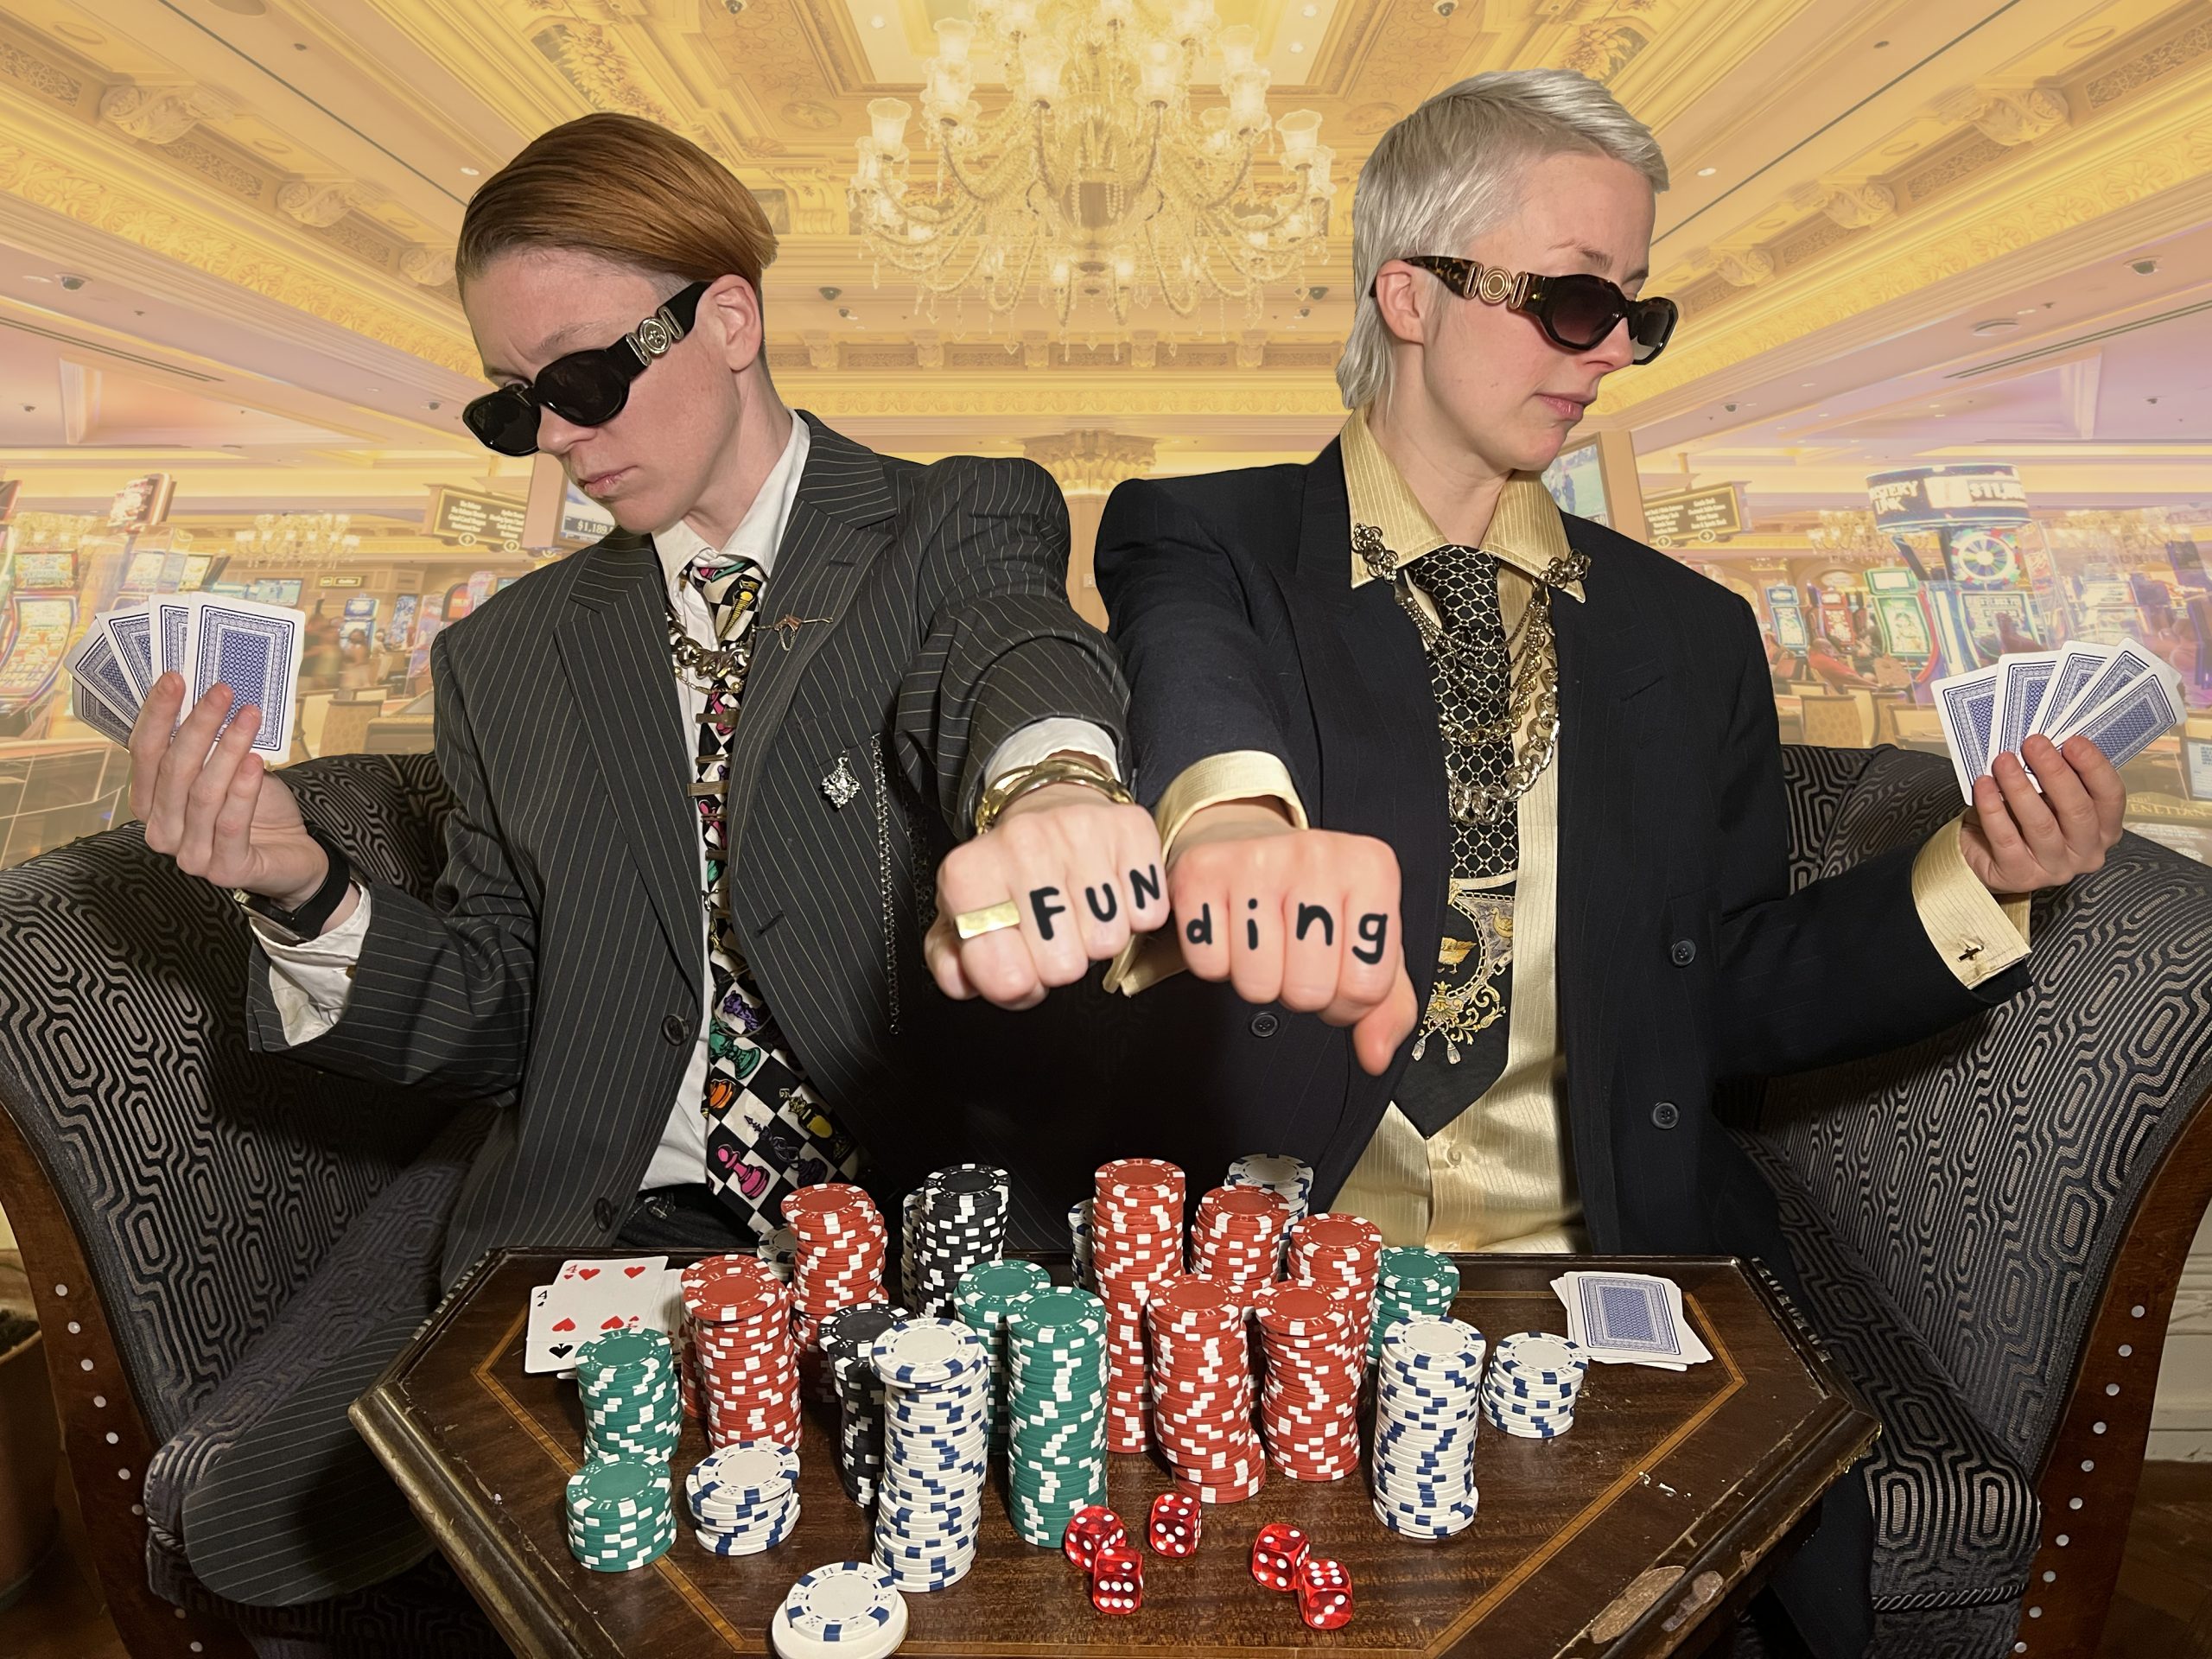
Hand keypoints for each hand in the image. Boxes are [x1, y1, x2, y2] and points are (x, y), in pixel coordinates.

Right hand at [129, 672, 329, 909]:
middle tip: (222, 690)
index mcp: (150, 803)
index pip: (144, 753)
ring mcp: (190, 856)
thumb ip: (205, 744)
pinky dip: (243, 790)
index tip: (175, 678)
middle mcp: (161, 831)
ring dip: (229, 748)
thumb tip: (205, 691)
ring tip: (250, 716)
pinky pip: (230, 824)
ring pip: (203, 793)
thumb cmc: (252, 807)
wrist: (290, 855)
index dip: (158, 715)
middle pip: (174, 769)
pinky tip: (256, 762)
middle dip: (198, 724)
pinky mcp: (225, 870)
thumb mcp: (225, 769)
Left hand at [926, 783, 1170, 1008]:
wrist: (1049, 806)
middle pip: (1063, 968)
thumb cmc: (1007, 874)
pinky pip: (1147, 912)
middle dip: (1060, 963)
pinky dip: (1135, 914)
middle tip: (1052, 935)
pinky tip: (1111, 894)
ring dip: (1097, 937)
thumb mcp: (962, 919)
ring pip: (1108, 942)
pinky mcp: (1129, 828)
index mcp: (968, 874)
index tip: (1019, 962)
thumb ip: (951, 965)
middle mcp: (1020, 844)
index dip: (1018, 986)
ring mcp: (1077, 831)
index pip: (1006, 979)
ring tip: (1080, 910)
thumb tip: (963, 982)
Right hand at [1166, 801, 1416, 1076]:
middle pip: (1309, 990)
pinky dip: (1217, 964)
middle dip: (1300, 993)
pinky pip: (1208, 964)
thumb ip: (1387, 1006)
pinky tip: (1230, 934)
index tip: (1335, 972)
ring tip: (1264, 946)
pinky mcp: (1199, 871)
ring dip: (1258, 980)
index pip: (1366, 986)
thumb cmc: (1317, 901)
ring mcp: (1255, 858)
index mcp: (1370, 868)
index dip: (1346, 1002)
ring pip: (1257, 983)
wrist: (1252, 846)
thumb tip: (1376, 1054)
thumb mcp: (1366, 943)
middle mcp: (1317, 853)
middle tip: (1294, 960)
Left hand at [1960, 733, 2125, 895]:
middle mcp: (2086, 851)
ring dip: (2019, 787)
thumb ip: (2055, 776)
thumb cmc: (2021, 818)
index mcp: (2103, 829)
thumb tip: (2046, 743)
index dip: (2094, 767)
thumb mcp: (2046, 795)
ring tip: (2003, 761)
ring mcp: (2054, 868)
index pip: (2110, 796)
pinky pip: (2006, 838)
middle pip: (2077, 810)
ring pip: (2040, 824)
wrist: (1982, 853)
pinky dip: (1992, 808)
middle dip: (2054, 772)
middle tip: (2034, 744)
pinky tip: (1984, 785)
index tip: (2073, 741)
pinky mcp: (2020, 876)